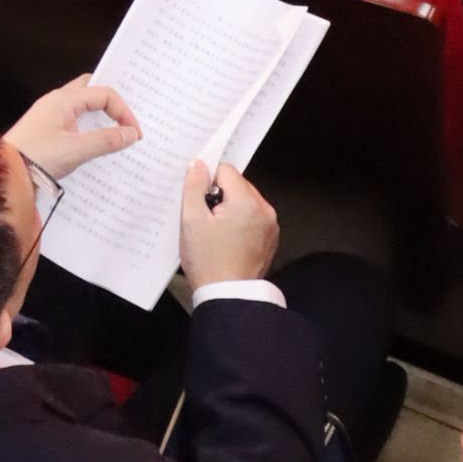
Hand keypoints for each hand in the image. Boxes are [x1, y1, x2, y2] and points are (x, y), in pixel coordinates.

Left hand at [4, 74, 140, 181]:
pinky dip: (88, 127)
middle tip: (127, 121)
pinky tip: (96, 144)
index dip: (123, 110)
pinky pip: (74, 120)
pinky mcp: (46, 129)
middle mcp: (56, 101)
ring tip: (116, 132)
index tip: (133, 133)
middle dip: (111, 104)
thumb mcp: (76, 150)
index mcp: (63, 100)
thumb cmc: (37, 158)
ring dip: (100, 116)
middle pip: (91, 91)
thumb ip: (106, 140)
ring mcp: (50, 114)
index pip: (103, 93)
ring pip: (82, 106)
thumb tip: (131, 134)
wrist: (6, 174)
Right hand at [179, 158, 279, 288]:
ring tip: (216, 232)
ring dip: (230, 209)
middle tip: (205, 220)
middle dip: (220, 196)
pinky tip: (227, 240)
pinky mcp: (270, 238)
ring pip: (245, 201)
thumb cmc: (208, 261)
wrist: (227, 296)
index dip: (207, 182)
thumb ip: (194, 186)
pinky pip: (253, 217)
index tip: (198, 202)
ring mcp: (270, 225)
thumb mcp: (191, 220)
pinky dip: (240, 222)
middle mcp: (265, 210)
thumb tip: (199, 165)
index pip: (226, 171)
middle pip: (238, 185)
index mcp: (247, 202)